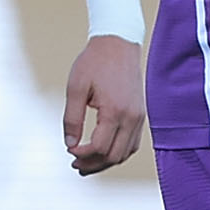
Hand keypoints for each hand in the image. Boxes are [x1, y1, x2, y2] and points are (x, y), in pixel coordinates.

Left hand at [62, 35, 145, 174]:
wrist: (118, 44)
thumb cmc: (95, 63)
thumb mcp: (75, 88)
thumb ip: (71, 118)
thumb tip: (69, 144)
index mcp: (115, 111)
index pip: (99, 147)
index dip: (81, 154)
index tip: (69, 150)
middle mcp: (132, 117)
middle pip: (114, 155)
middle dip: (93, 164)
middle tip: (75, 165)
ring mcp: (139, 117)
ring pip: (126, 153)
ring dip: (106, 161)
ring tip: (87, 163)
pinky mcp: (140, 115)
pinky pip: (133, 143)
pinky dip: (118, 152)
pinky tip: (103, 150)